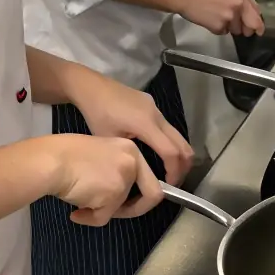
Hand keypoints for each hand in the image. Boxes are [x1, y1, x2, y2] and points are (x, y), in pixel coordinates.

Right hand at [50, 135, 164, 226]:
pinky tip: (76, 212)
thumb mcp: (99, 156)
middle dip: (132, 210)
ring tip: (80, 205)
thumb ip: (114, 170)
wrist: (50, 161)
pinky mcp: (113, 195)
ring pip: (121, 208)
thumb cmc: (64, 156)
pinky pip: (103, 217)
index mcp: (130, 149)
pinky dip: (90, 219)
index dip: (140, 195)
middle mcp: (132, 161)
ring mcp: (124, 178)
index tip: (127, 203)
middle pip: (151, 195)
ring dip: (102, 212)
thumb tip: (119, 195)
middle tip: (111, 213)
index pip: (149, 176)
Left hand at [66, 68, 192, 186]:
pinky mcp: (152, 106)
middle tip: (173, 183)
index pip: (171, 152)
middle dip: (182, 166)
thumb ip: (128, 156)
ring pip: (178, 137)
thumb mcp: (110, 140)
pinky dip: (170, 144)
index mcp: (146, 124)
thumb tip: (140, 175)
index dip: (174, 172)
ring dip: (178, 155)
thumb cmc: (96, 114)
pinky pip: (168, 129)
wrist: (91, 86)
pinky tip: (158, 153)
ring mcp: (156, 109)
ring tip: (168, 172)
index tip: (168, 187)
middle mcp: (157, 115)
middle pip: (183, 145)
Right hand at [181, 0, 263, 37]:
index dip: (258, 23)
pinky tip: (211, 20)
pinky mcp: (220, 27)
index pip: (257, 13)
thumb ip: (241, 2)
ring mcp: (230, 17)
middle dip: (248, 30)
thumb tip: (251, 15)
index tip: (258, 29)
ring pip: (237, 31)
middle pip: (252, 26)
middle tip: (241, 29)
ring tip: (218, 17)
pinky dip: (218, 29)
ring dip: (230, 28)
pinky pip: (224, 33)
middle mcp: (239, 6)